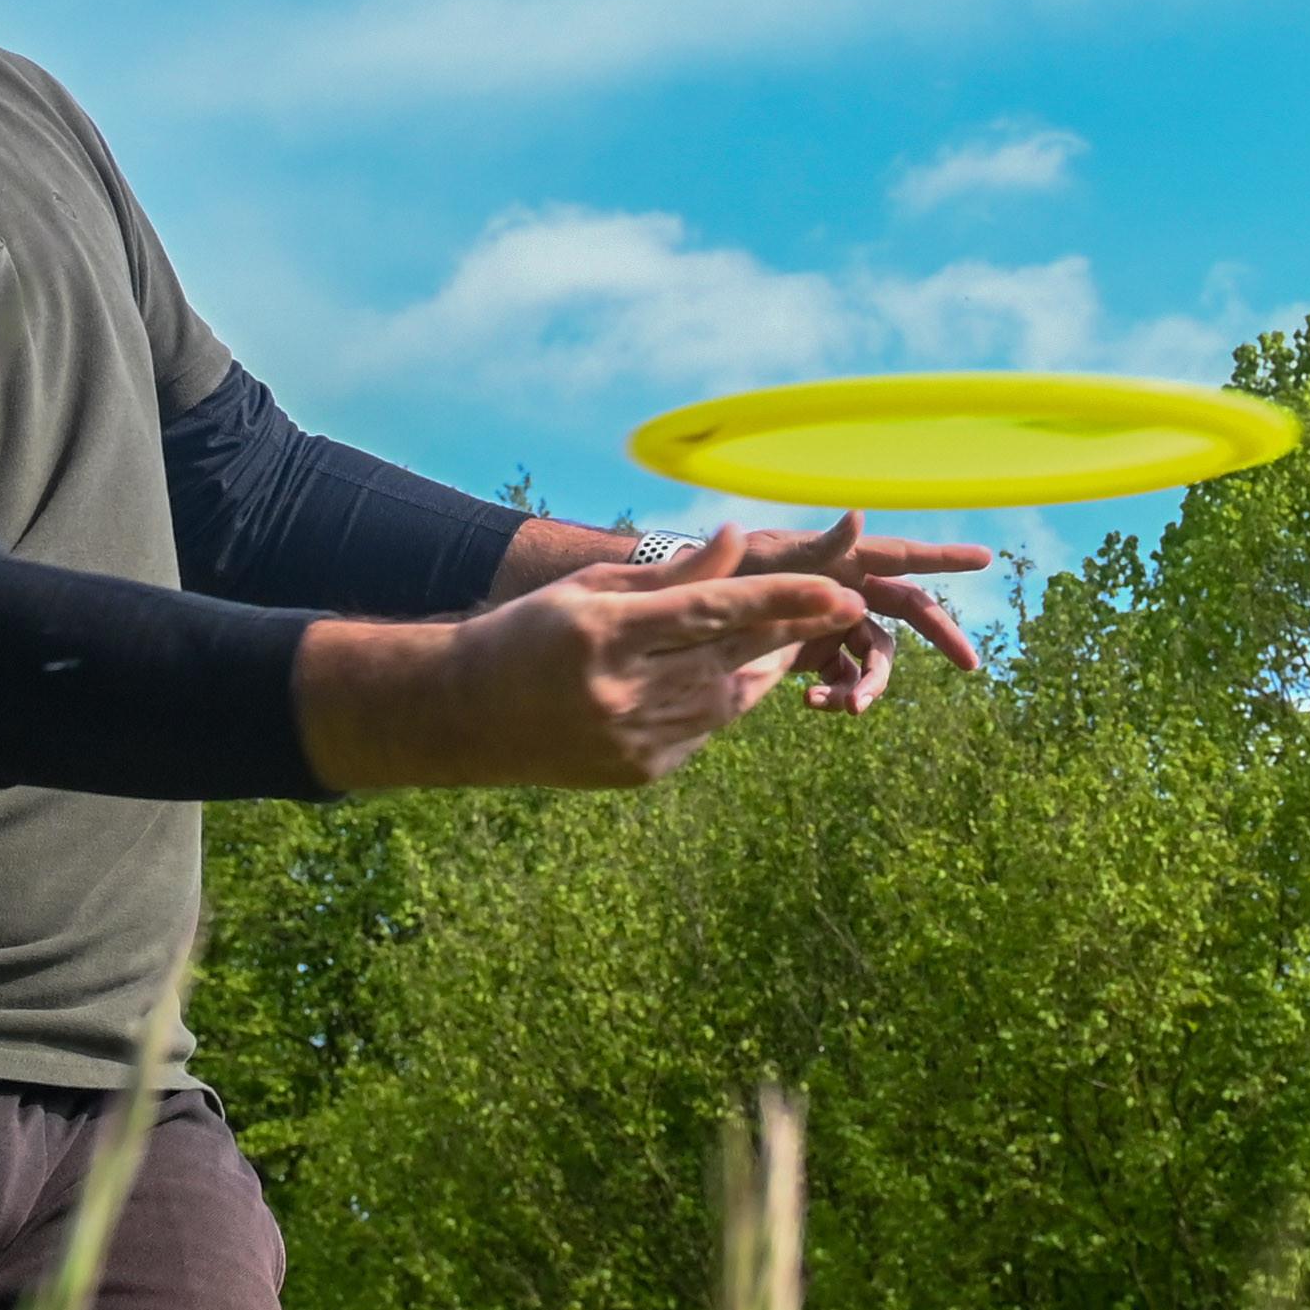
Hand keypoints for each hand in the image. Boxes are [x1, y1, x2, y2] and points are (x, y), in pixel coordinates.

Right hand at [294, 532, 869, 789]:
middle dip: (794, 629)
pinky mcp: (641, 771)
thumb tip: (737, 537)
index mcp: (605, 634)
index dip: (780, 601)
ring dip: (764, 663)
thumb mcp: (590, 588)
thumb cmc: (529, 634)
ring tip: (788, 633)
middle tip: (844, 604)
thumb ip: (670, 573)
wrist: (466, 716)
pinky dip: (723, 700)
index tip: (837, 590)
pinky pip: (706, 730)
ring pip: (729, 698)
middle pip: (731, 655)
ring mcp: (632, 740)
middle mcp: (622, 692)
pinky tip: (725, 675)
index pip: (712, 612)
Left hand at [681, 510, 992, 714]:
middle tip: (971, 665)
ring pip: (876, 656)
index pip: (904, 556)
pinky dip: (837, 695)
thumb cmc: (732, 568)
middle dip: (942, 637)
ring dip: (871, 685)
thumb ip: (818, 545)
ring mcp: (834, 622)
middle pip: (909, 611)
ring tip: (850, 709)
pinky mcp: (816, 653)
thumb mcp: (770, 557)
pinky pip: (843, 679)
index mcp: (845, 559)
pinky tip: (814, 706)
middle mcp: (848, 588)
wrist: (691, 609)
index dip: (944, 557)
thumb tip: (858, 515)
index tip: (985, 558)